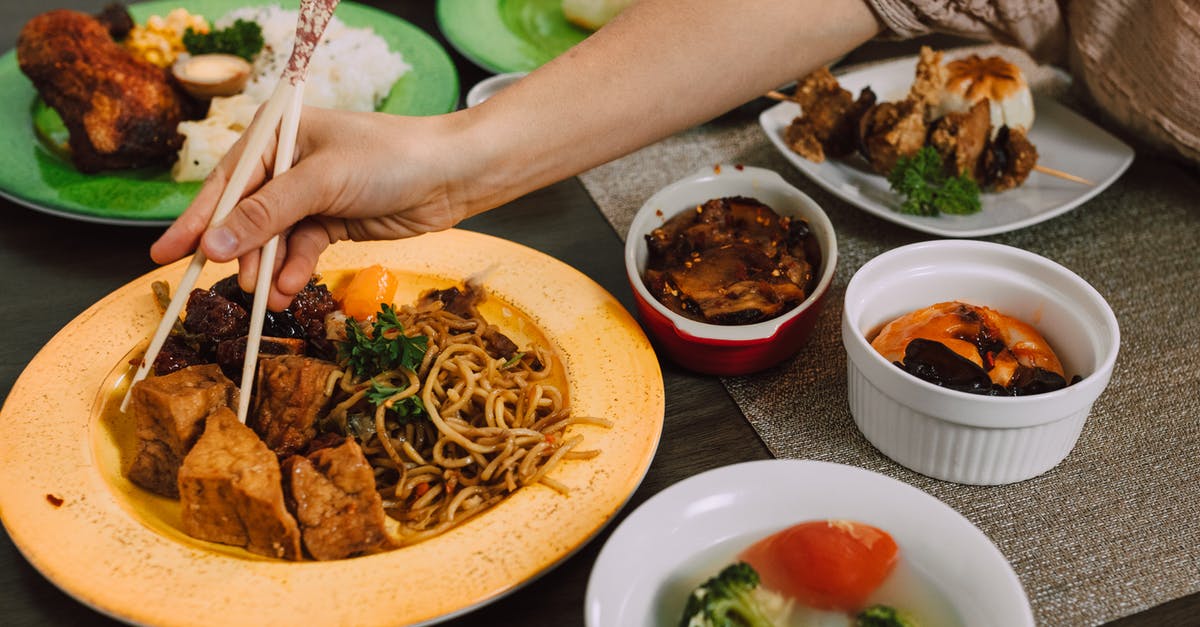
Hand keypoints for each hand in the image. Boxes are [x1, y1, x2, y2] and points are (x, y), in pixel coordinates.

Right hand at [151, 107, 477, 309]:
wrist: (451, 176)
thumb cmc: (389, 159)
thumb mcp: (321, 182)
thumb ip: (266, 214)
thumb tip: (211, 244)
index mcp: (276, 135)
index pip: (225, 183)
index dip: (195, 221)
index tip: (165, 256)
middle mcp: (286, 164)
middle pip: (244, 217)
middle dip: (238, 254)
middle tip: (229, 286)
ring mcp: (309, 196)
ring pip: (272, 241)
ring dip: (268, 270)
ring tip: (266, 298)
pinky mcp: (330, 223)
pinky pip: (300, 251)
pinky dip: (295, 272)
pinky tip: (292, 290)